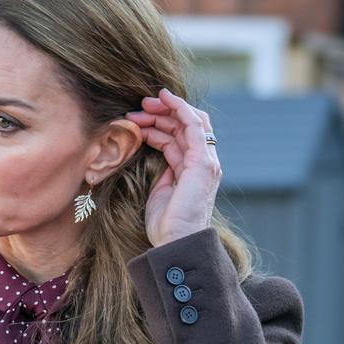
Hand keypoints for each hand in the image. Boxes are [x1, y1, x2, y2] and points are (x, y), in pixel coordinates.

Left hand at [125, 88, 221, 246]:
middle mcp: (204, 162)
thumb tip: (150, 150)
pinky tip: (163, 101)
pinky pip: (194, 127)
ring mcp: (206, 161)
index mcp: (193, 168)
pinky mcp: (202, 162)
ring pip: (189, 122)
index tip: (138, 115)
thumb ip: (162, 169)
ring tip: (139, 109)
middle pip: (186, 125)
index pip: (181, 135)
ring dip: (164, 111)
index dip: (162, 121)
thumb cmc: (165, 223)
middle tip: (138, 106)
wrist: (175, 241)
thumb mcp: (160, 189)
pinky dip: (179, 109)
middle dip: (162, 112)